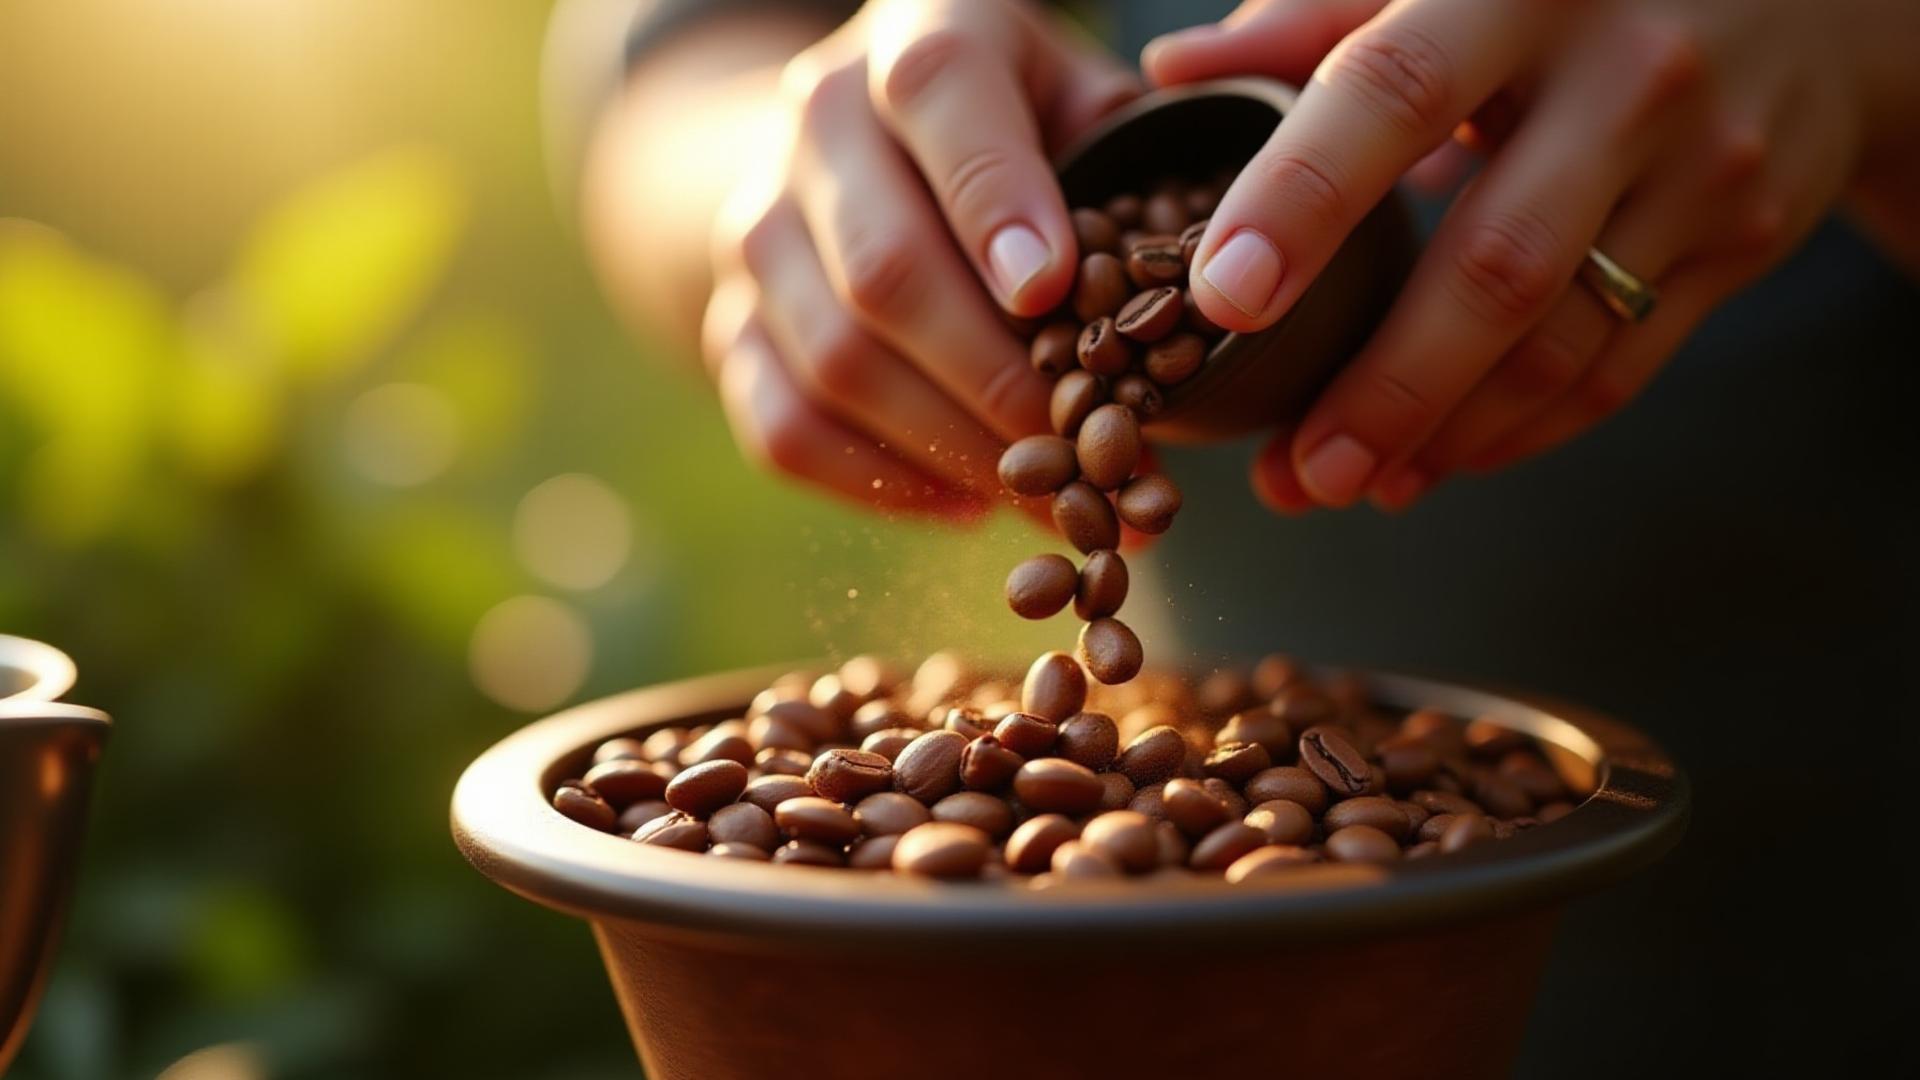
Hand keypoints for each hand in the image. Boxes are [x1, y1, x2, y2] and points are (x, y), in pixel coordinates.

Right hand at [703, 0, 1137, 517]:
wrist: (862, 136)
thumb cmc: (1022, 122)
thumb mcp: (1083, 94)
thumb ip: (1133, 152)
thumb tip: (1205, 274)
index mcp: (919, 30)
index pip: (939, 98)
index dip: (996, 201)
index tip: (1055, 295)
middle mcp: (817, 121)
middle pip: (884, 265)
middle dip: (994, 375)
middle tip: (1087, 446)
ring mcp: (759, 227)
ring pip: (835, 360)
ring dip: (951, 446)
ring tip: (1048, 494)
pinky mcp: (730, 324)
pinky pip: (784, 425)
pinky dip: (878, 483)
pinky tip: (965, 504)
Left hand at [1146, 0, 1872, 510]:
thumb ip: (1316, 18)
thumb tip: (1173, 77)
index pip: (1390, 94)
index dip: (1301, 201)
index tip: (1223, 301)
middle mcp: (1624, 73)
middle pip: (1494, 263)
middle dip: (1383, 388)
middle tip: (1292, 474)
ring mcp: (1699, 164)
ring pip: (1561, 340)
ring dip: (1441, 436)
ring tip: (1340, 484)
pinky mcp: (1742, 237)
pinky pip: (1619, 366)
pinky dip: (1520, 430)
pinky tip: (1438, 461)